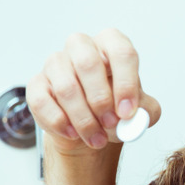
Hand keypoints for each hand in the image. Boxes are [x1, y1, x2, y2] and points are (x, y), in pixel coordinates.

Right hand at [27, 29, 161, 155]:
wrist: (91, 128)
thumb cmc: (115, 110)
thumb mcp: (141, 111)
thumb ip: (146, 111)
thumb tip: (136, 115)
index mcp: (112, 46)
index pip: (121, 52)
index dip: (125, 83)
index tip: (128, 112)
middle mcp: (82, 48)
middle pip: (88, 63)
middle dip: (101, 100)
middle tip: (111, 124)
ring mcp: (56, 63)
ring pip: (65, 87)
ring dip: (83, 119)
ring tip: (97, 138)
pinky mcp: (38, 84)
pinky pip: (42, 101)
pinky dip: (59, 122)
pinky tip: (73, 133)